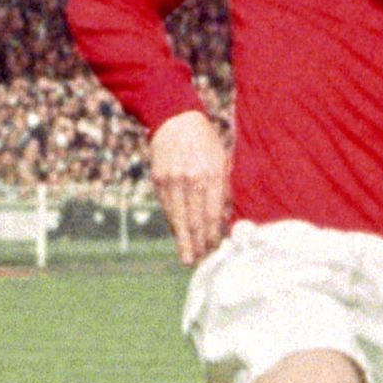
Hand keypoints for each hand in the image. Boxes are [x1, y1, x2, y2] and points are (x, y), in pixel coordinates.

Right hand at [150, 108, 231, 264]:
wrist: (175, 119)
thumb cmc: (205, 141)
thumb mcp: (221, 160)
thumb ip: (223, 189)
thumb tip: (223, 219)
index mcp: (211, 174)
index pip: (212, 213)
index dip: (212, 235)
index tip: (215, 250)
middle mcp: (190, 179)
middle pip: (194, 220)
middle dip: (198, 244)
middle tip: (199, 262)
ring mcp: (172, 180)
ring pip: (178, 217)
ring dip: (183, 240)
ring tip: (188, 257)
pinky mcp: (158, 180)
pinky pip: (167, 207)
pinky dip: (173, 223)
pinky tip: (178, 235)